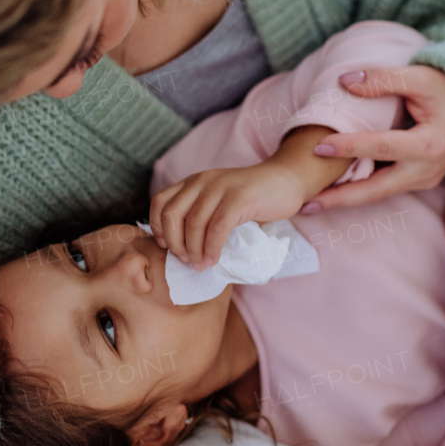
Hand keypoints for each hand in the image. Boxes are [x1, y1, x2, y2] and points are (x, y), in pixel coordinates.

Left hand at [149, 163, 307, 270]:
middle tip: (185, 260)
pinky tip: (214, 259)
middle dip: (175, 243)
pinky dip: (212, 248)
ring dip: (194, 251)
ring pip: (194, 224)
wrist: (286, 180)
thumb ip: (202, 214)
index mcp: (193, 182)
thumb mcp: (219, 201)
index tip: (167, 247)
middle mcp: (202, 181)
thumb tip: (183, 248)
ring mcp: (220, 187)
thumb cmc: (253, 198)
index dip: (158, 228)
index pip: (160, 202)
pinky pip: (217, 228)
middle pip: (172, 214)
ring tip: (200, 265)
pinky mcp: (239, 197)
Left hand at [306, 66, 444, 210]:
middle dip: (341, 197)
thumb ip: (383, 79)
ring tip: (312, 203)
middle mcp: (427, 170)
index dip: (350, 147)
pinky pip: (385, 188)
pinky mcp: (418, 181)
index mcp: (430, 144)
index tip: (319, 145)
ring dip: (346, 199)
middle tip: (307, 202)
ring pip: (379, 193)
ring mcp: (424, 180)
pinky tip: (334, 192)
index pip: (382, 147)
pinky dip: (360, 191)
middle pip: (377, 189)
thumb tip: (343, 81)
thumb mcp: (421, 77)